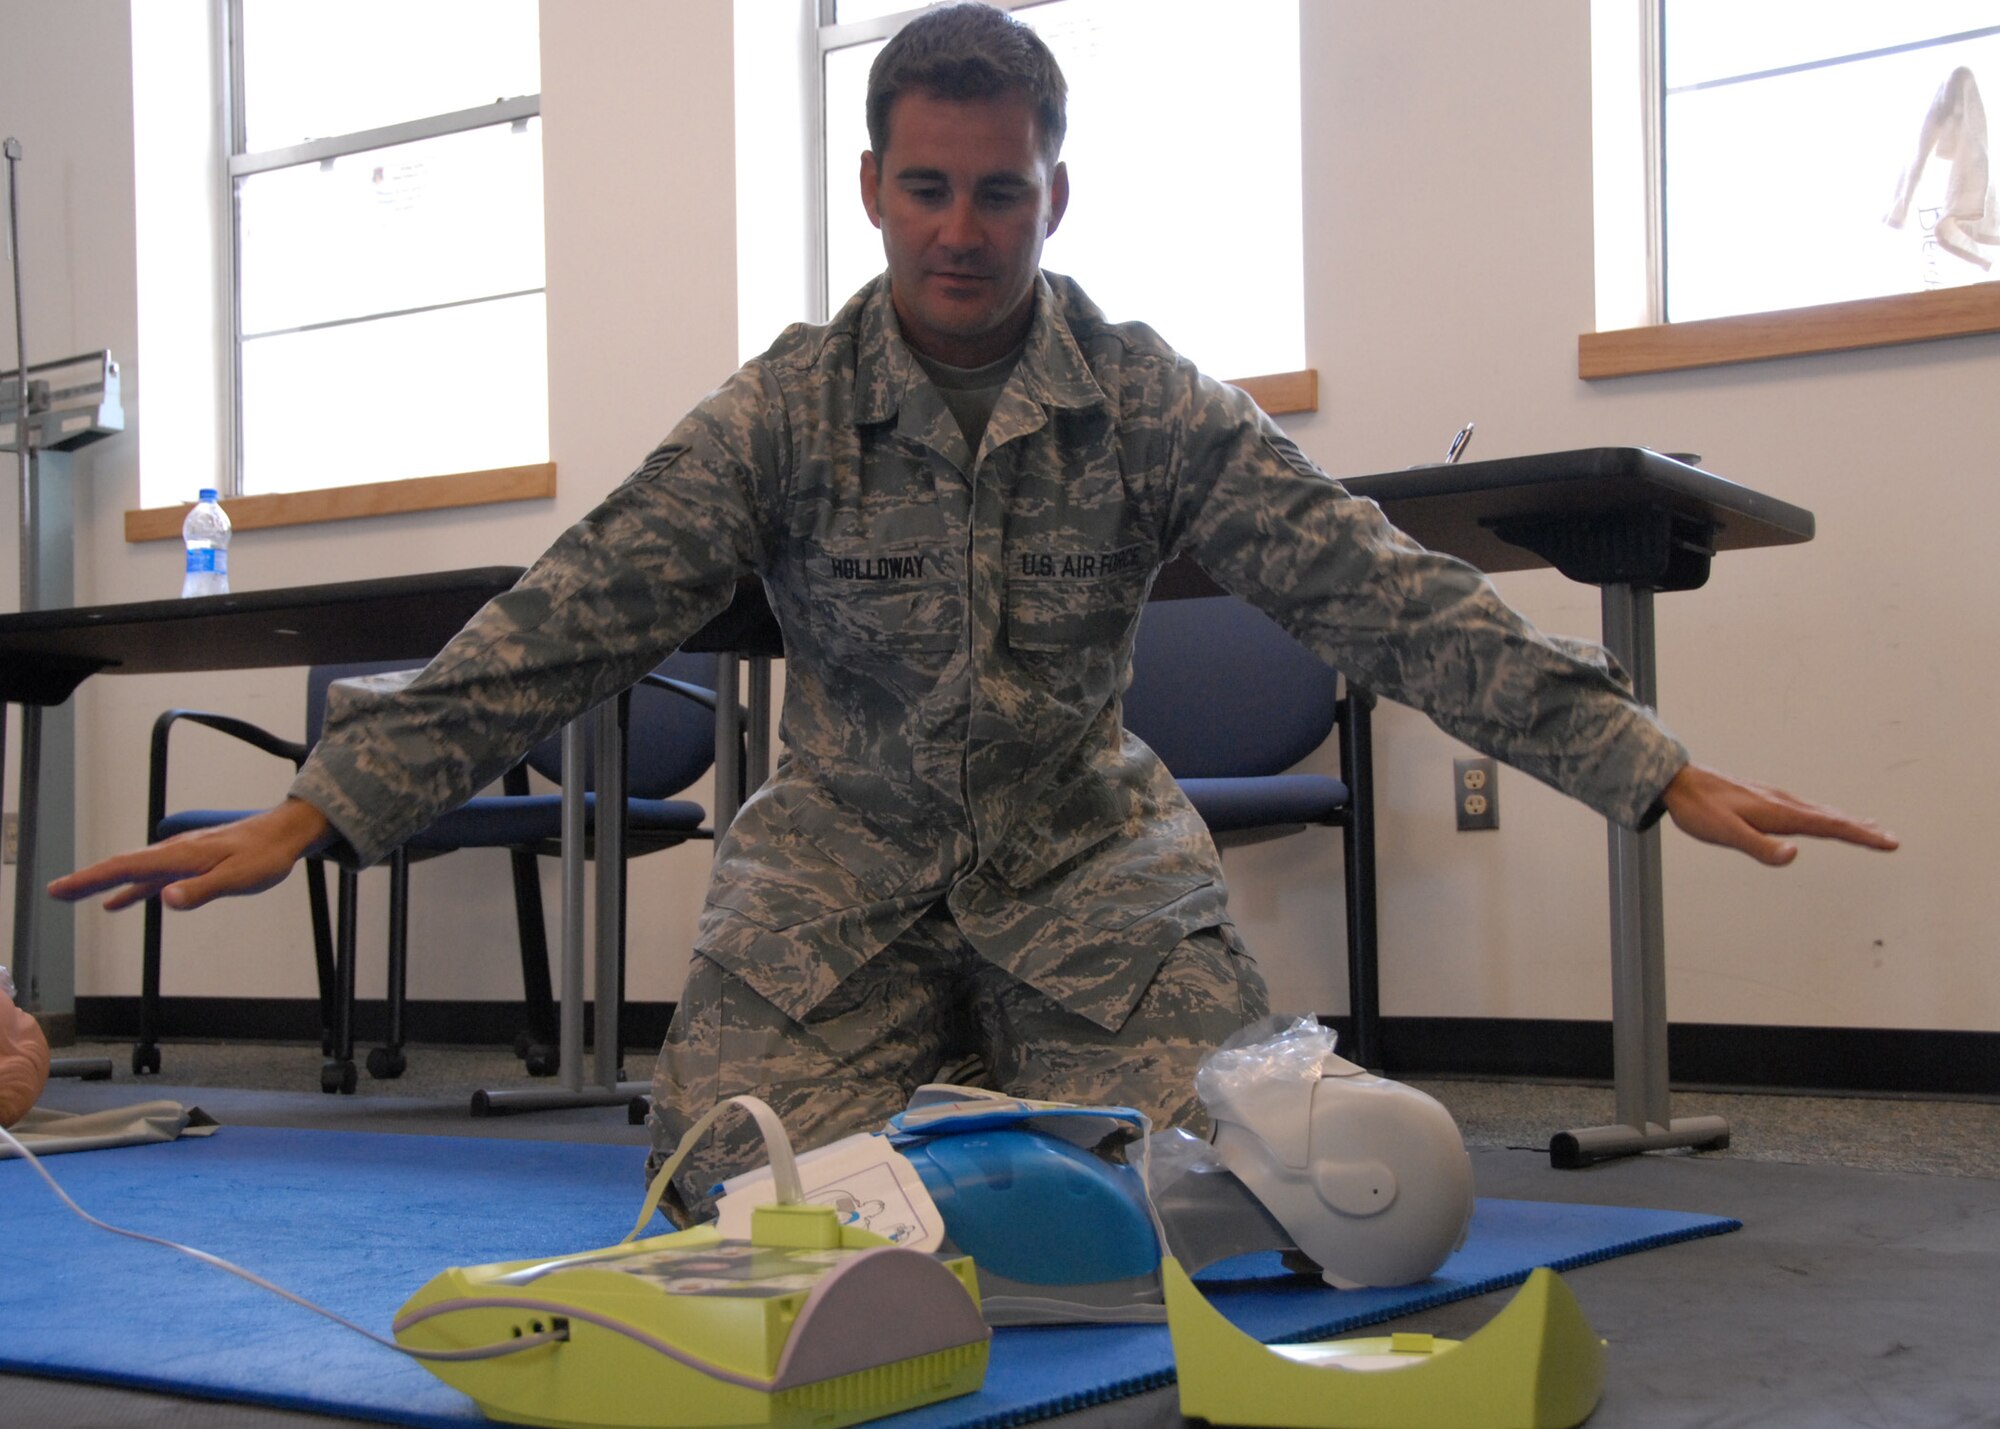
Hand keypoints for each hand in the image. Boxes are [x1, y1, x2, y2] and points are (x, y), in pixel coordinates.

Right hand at [47, 798, 334, 912]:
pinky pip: (152, 877)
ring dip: (103, 882)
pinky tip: (118, 902)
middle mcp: (175, 853)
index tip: (62, 889)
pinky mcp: (190, 864)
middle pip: (122, 866)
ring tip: (73, 893)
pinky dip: (131, 888)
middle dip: (86, 879)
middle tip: (55, 892)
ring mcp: (181, 857)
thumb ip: (202, 890)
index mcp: (181, 856)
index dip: (91, 879)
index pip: (126, 868)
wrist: (284, 834)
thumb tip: (166, 899)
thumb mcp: (237, 878)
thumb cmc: (265, 856)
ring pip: (134, 870)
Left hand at [1661, 763, 1898, 866]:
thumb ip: (1759, 847)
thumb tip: (1794, 855)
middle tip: (1891, 840)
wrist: (1678, 782)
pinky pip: (1804, 808)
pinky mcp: (1764, 799)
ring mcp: (1774, 799)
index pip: (1829, 827)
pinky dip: (1824, 815)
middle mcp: (1782, 803)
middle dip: (1862, 830)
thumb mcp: (1726, 834)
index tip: (1890, 842)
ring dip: (1847, 821)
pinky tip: (1821, 818)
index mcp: (1779, 813)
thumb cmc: (1699, 810)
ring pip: (1819, 812)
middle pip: (1831, 818)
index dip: (1861, 836)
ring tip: (1868, 828)